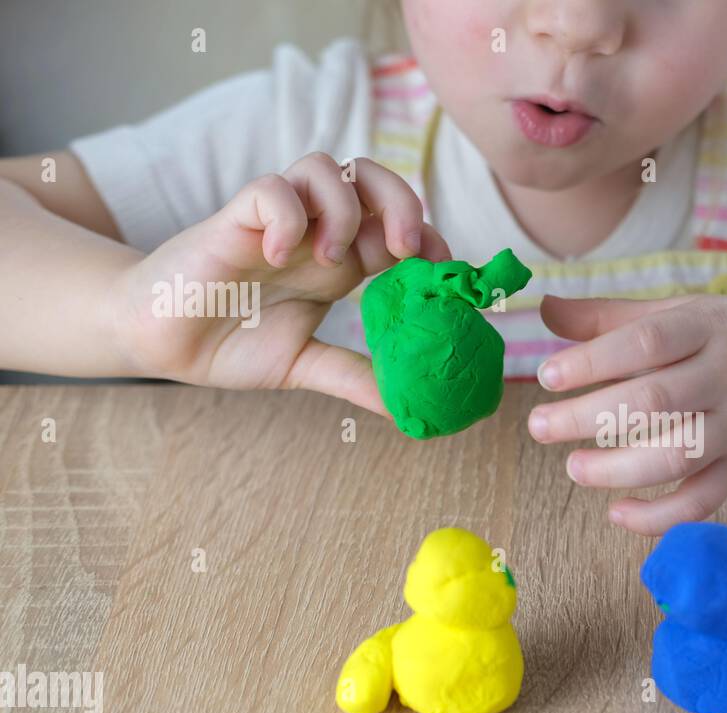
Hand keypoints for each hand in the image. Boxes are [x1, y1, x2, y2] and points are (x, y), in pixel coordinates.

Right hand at [107, 153, 449, 414]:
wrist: (158, 342)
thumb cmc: (228, 343)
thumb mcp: (303, 365)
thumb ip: (352, 377)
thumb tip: (404, 406)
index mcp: (338, 263)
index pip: (398, 227)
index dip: (429, 239)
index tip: (444, 274)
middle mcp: (313, 233)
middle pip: (371, 179)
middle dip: (401, 202)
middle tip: (404, 250)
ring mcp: (275, 223)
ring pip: (324, 167)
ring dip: (342, 209)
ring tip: (330, 260)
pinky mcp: (232, 221)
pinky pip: (270, 190)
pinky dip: (286, 218)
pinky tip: (280, 258)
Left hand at [528, 294, 726, 534]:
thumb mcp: (681, 312)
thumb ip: (611, 317)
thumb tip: (545, 310)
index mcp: (705, 328)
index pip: (645, 342)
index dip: (593, 360)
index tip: (548, 375)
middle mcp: (725, 376)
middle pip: (653, 402)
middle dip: (588, 418)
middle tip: (539, 426)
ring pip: (676, 456)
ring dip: (617, 470)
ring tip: (574, 468)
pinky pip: (702, 500)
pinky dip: (659, 516)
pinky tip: (617, 513)